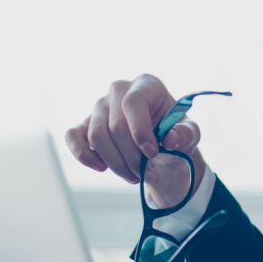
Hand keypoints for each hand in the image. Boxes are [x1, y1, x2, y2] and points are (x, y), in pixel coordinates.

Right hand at [64, 75, 204, 205]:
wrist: (160, 142)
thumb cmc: (174, 132)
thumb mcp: (189, 133)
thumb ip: (185, 134)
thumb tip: (169, 140)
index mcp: (146, 84)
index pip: (133, 102)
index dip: (140, 130)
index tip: (152, 153)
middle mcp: (118, 90)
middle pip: (115, 125)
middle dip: (132, 157)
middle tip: (148, 175)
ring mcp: (99, 106)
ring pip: (97, 136)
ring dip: (116, 163)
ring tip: (135, 177)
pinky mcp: (85, 123)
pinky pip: (72, 136)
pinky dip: (84, 155)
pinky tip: (102, 168)